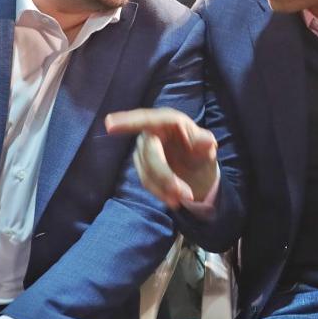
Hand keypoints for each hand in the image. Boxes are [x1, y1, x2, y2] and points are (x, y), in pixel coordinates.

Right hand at [104, 108, 218, 207]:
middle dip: (166, 176)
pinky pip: (146, 181)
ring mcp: (143, 148)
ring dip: (165, 188)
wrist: (197, 171)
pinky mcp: (141, 165)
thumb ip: (205, 143)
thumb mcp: (208, 147)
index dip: (128, 121)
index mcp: (168, 120)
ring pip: (147, 172)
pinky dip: (161, 192)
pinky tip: (174, 199)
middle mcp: (151, 131)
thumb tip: (208, 141)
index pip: (146, 119)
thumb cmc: (201, 152)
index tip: (109, 124)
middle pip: (150, 154)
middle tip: (185, 195)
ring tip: (185, 198)